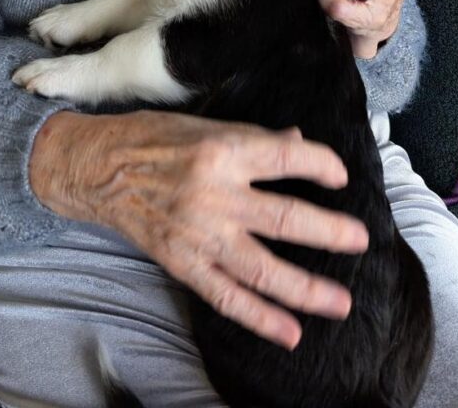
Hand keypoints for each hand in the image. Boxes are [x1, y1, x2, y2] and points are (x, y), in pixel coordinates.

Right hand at [30, 109, 368, 349]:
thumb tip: (299, 143)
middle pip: (285, 218)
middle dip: (330, 232)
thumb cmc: (151, 138)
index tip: (340, 176)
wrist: (96, 168)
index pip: (288, 158)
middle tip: (361, 240)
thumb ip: (255, 139)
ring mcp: (199, 233)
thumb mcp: (204, 125)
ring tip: (340, 302)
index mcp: (222, 148)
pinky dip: (260, 317)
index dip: (322, 166)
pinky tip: (290, 332)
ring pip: (262, 267)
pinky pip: (227, 296)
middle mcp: (214, 193)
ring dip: (306, 288)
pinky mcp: (182, 263)